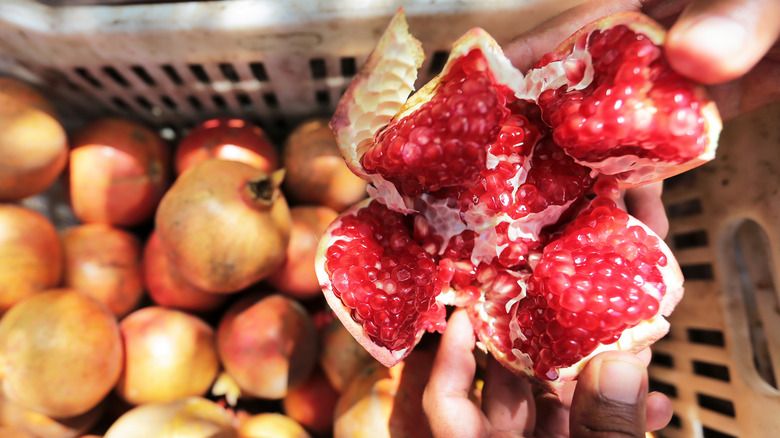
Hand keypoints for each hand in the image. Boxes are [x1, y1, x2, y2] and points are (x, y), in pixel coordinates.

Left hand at [423, 309, 672, 436]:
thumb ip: (604, 428)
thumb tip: (618, 366)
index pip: (447, 399)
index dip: (453, 352)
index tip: (468, 310)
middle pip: (506, 393)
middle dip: (539, 350)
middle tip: (557, 305)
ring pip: (550, 413)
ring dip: (587, 383)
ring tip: (620, 348)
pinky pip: (581, 435)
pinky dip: (608, 421)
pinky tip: (649, 407)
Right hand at [504, 0, 778, 235]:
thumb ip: (740, 8)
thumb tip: (695, 56)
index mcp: (639, 4)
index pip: (557, 41)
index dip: (509, 82)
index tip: (470, 128)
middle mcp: (643, 46)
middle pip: (571, 102)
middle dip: (537, 151)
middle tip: (506, 208)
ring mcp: (672, 82)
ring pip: (612, 138)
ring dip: (590, 185)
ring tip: (563, 234)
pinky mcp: (703, 111)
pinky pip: (662, 155)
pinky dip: (648, 191)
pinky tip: (638, 229)